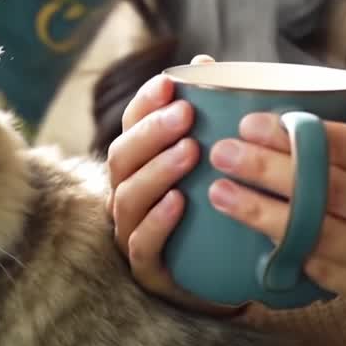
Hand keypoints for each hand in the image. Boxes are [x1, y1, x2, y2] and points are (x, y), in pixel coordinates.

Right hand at [106, 55, 242, 315]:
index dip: (145, 102)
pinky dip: (158, 220)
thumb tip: (208, 63)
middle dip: (151, 132)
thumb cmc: (215, 211)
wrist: (222, 282)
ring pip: (128, 196)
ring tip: (190, 153)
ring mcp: (131, 232)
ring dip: (157, 170)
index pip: (131, 125)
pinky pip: (142, 243)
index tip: (170, 82)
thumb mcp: (215, 163)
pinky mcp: (147, 269)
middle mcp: (127, 193)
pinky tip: (180, 203)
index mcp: (139, 164)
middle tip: (186, 115)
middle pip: (122, 156)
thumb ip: (211, 117)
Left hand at [205, 87, 345, 344]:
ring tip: (220, 190)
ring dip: (261, 213)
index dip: (301, 135)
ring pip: (317, 234)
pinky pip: (320, 268)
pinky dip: (281, 247)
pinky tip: (248, 227)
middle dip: (268, 169)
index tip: (253, 121)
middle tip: (223, 151)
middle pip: (330, 190)